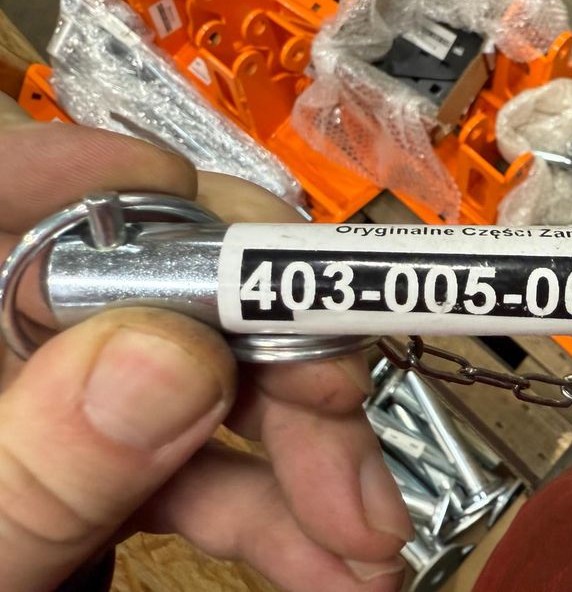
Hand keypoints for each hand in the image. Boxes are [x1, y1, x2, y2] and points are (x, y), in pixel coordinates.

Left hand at [0, 96, 411, 590]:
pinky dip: (277, 504)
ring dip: (307, 457)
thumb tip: (177, 355)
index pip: (16, 181)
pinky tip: (333, 562)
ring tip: (370, 547)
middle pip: (162, 277)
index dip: (129, 186)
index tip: (250, 257)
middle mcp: (3, 323)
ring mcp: (64, 386)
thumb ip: (37, 465)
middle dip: (280, 360)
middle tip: (353, 441)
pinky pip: (203, 451)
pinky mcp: (108, 449)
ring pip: (209, 371)